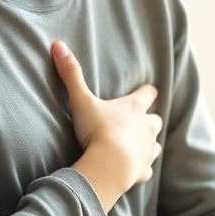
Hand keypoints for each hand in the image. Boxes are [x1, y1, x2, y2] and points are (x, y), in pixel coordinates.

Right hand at [51, 41, 162, 188]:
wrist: (109, 165)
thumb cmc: (97, 130)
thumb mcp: (81, 100)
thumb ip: (71, 74)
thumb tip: (57, 44)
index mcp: (135, 107)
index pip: (148, 93)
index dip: (147, 91)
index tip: (147, 90)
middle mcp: (147, 127)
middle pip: (156, 119)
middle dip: (149, 119)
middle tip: (137, 121)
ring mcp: (148, 149)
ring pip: (155, 144)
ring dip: (147, 143)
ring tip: (135, 146)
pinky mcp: (144, 170)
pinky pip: (146, 169)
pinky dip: (141, 168)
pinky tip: (133, 170)